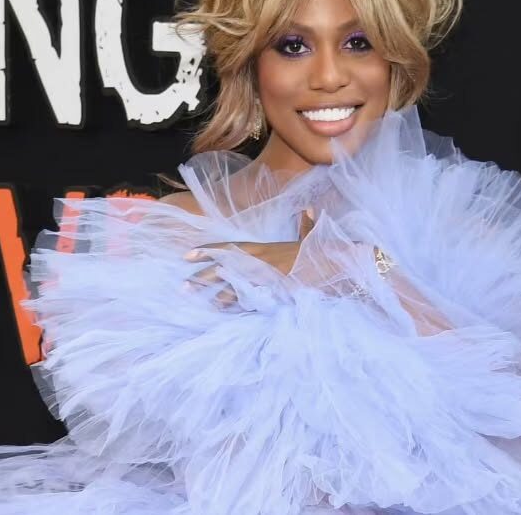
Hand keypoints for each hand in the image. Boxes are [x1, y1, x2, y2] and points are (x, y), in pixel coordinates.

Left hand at [182, 210, 315, 307]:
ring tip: (194, 298)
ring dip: (211, 293)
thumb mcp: (311, 238)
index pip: (231, 247)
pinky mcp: (272, 291)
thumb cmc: (324, 253)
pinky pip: (249, 297)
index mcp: (266, 248)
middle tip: (183, 284)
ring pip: (232, 283)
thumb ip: (306, 225)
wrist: (337, 264)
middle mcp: (261, 260)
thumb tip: (307, 210)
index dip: (208, 250)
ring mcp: (265, 276)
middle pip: (225, 266)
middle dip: (202, 275)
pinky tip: (220, 310)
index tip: (188, 254)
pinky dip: (234, 303)